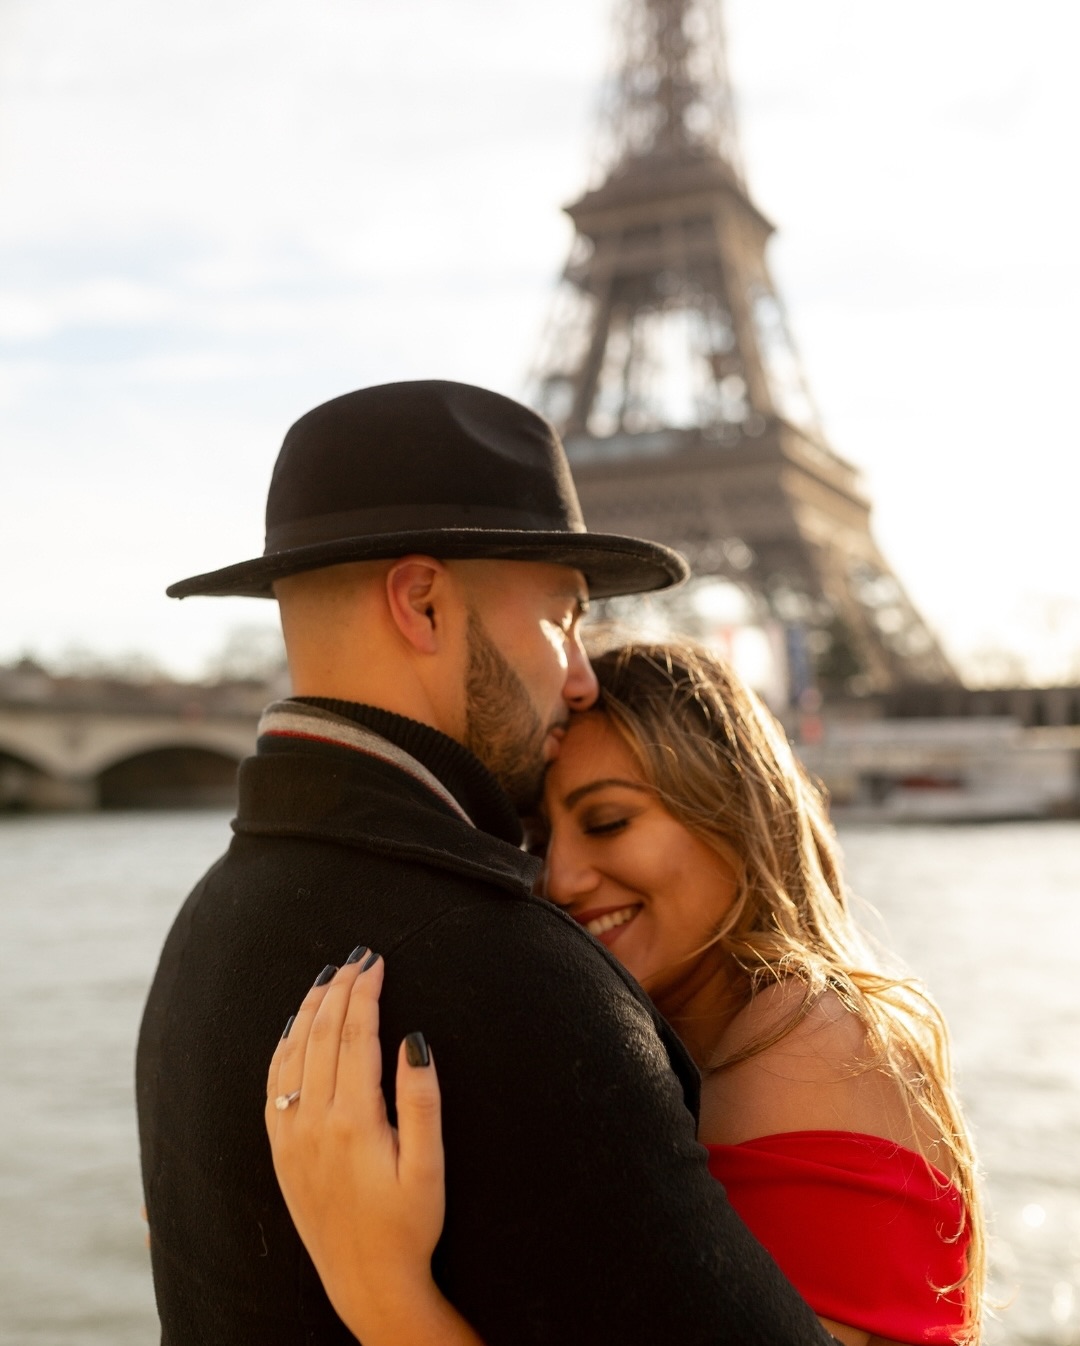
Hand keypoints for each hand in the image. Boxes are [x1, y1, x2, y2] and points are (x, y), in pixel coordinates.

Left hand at [265, 951, 446, 1332]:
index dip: (364, 993)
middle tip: (358, 957)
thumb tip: (413, 1041)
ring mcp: (291, 1136)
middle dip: (339, 990)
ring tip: (328, 978)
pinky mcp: (281, 1152)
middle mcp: (314, 1123)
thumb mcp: (430, 1167)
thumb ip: (422, 1101)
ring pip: (292, 1053)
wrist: (366, 1282)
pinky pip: (274, 1085)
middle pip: (322, 1035)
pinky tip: (293, 1028)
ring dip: (309, 1010)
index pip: (355, 1034)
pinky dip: (282, 1047)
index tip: (376, 962)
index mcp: (353, 1120)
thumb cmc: (408, 1226)